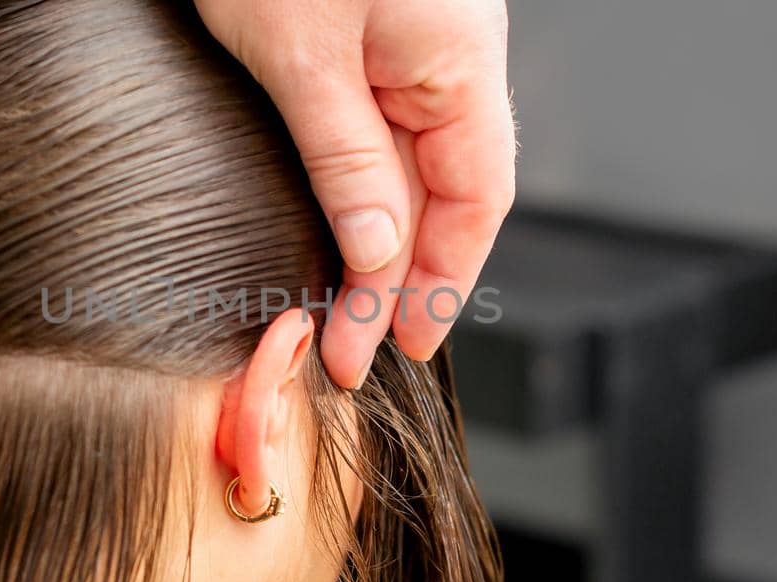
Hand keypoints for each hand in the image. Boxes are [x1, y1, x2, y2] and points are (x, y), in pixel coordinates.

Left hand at [195, 0, 515, 387]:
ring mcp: (417, 45)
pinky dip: (367, 186)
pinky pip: (386, 128)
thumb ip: (347, 157)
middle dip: (405, 277)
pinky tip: (345, 229)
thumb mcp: (300, 56)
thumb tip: (379, 250)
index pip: (476, 196)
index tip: (400, 344)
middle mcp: (452, 56)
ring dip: (385, 239)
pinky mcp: (376, 36)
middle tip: (354, 350)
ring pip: (415, 163)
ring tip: (347, 309)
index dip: (445, 279)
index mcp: (458, 60)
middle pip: (448, 189)